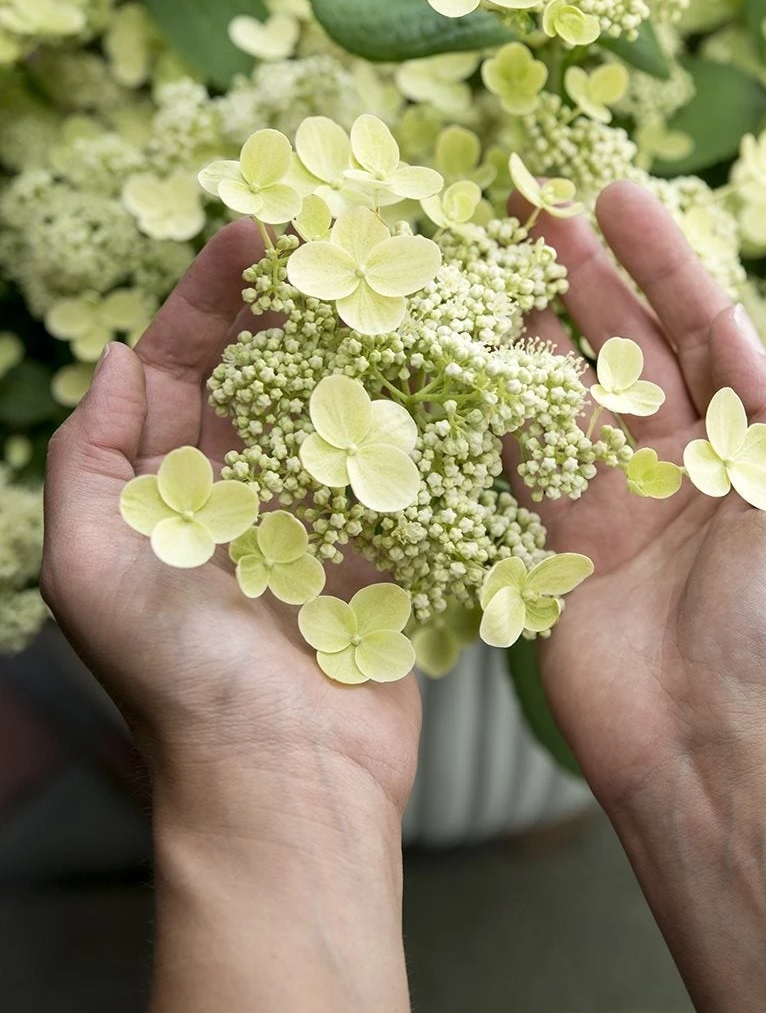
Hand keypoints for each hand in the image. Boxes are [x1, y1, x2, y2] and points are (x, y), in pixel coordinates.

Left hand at [40, 220, 420, 819]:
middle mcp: (234, 493)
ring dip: (353, 342)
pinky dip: (406, 410)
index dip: (205, 298)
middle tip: (329, 232)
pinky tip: (431, 356)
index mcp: (162, 491)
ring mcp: (311, 517)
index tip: (247, 232)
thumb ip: (91, 459)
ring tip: (386, 275)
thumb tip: (115, 358)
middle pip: (258, 371)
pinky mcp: (375, 547)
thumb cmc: (175, 678)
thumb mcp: (87, 566)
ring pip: (330, 405)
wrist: (285, 780)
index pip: (178, 366)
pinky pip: (389, 463)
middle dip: (286, 301)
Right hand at [518, 182, 765, 814]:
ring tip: (488, 258)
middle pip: (619, 343)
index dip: (657, 257)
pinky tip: (466, 351)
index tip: (615, 193)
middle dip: (580, 271)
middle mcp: (674, 461)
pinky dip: (494, 404)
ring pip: (561, 389)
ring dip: (527, 323)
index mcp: (743, 444)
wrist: (712, 751)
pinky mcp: (554, 542)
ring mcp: (610, 500)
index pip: (695, 325)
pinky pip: (518, 458)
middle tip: (531, 203)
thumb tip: (733, 327)